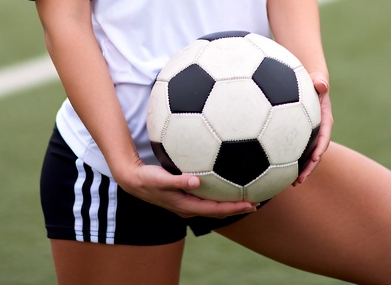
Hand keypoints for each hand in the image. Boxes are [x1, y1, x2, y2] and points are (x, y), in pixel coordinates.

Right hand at [116, 161, 258, 218]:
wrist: (133, 180)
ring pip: (214, 206)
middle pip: (219, 211)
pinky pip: (207, 198)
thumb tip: (196, 181)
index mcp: (186, 206)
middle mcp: (189, 207)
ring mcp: (187, 203)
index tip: (251, 203)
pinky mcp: (185, 196)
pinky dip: (220, 194)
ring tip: (247, 196)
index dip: (234, 208)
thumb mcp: (161, 179)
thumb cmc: (147, 179)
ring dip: (231, 202)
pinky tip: (226, 183)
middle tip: (258, 202)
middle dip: (238, 207)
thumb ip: (178, 180)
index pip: (216, 209)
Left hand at [295, 72, 332, 184]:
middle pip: (315, 152)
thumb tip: (321, 83)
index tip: (315, 158)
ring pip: (306, 156)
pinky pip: (295, 151)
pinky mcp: (298, 137)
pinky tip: (276, 172)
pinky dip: (288, 162)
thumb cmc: (312, 80)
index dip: (320, 148)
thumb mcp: (317, 79)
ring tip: (291, 185)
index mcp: (324, 120)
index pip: (324, 136)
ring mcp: (309, 135)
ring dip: (300, 170)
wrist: (309, 82)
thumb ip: (320, 81)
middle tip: (300, 180)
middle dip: (309, 167)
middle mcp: (318, 131)